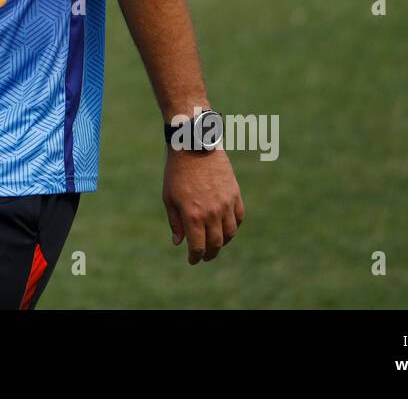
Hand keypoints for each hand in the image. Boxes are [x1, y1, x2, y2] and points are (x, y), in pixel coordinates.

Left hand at [162, 148, 244, 263]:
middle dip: (209, 254)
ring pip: (230, 233)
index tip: (192, 260)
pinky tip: (226, 228)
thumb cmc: (176, 172)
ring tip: (216, 244)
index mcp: (192, 215)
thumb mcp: (169, 198)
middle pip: (215, 243)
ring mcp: (225, 204)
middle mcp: (211, 213)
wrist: (194, 147)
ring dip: (223, 242)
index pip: (198, 246)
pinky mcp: (235, 194)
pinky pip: (239, 218)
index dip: (195, 257)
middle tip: (204, 257)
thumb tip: (178, 243)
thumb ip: (175, 222)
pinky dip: (234, 227)